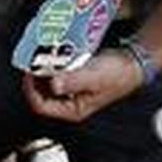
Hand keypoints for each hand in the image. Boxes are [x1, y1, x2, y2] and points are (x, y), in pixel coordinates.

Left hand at [22, 50, 141, 123]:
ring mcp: (71, 89)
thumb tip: (53, 84)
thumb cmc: (117, 74)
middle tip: (32, 59)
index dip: (30, 89)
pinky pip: (55, 71)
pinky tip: (53, 52)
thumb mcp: (93, 77)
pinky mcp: (73, 76)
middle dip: (35, 76)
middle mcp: (70, 101)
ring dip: (42, 68)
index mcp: (73, 109)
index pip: (41, 106)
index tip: (28, 71)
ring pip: (47, 80)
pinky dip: (52, 62)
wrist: (133, 62)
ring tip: (40, 54)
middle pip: (41, 92)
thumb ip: (72, 81)